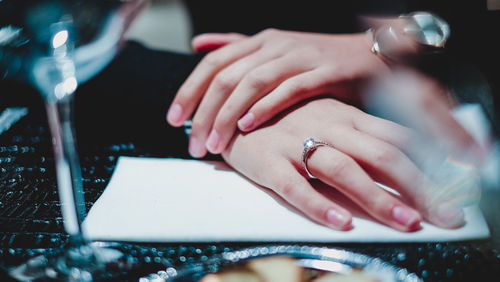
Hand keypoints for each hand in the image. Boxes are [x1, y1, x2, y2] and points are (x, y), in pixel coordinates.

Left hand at [167, 29, 386, 156]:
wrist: (370, 56)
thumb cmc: (317, 61)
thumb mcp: (274, 50)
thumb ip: (237, 47)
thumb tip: (199, 45)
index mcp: (260, 42)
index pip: (213, 63)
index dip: (189, 90)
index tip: (173, 119)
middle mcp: (274, 45)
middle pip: (226, 77)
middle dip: (203, 112)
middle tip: (192, 143)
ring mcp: (299, 57)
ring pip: (251, 84)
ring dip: (228, 116)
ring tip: (214, 143)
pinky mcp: (324, 72)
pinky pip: (288, 90)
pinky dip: (264, 108)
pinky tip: (247, 126)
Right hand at [221, 98, 467, 231]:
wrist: (230, 111)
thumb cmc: (285, 119)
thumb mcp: (326, 117)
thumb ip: (359, 136)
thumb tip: (399, 163)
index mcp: (346, 116)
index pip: (397, 137)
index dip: (428, 164)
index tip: (451, 191)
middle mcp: (328, 126)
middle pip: (382, 154)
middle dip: (418, 186)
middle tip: (444, 215)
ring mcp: (296, 142)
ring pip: (344, 169)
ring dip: (378, 198)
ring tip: (405, 222)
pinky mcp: (268, 161)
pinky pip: (295, 185)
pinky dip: (319, 204)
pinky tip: (341, 222)